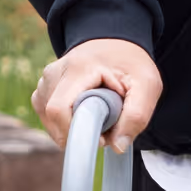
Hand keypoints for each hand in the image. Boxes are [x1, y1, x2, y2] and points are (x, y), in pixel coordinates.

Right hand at [32, 38, 161, 154]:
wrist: (116, 43)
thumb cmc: (132, 65)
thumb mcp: (147, 85)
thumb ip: (137, 116)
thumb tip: (116, 146)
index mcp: (78, 68)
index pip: (60, 109)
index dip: (77, 131)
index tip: (102, 138)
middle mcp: (54, 72)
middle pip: (52, 117)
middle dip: (77, 132)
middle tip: (105, 128)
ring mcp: (45, 81)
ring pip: (49, 120)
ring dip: (72, 129)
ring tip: (97, 116)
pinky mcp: (43, 90)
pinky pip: (47, 118)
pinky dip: (65, 124)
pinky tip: (84, 114)